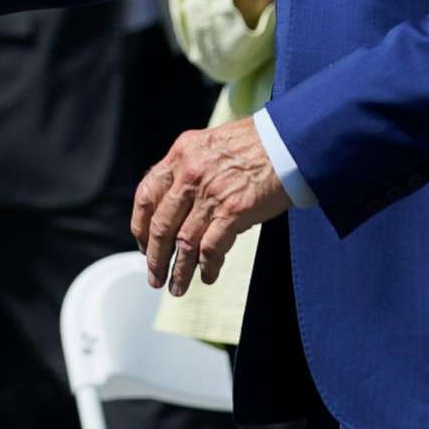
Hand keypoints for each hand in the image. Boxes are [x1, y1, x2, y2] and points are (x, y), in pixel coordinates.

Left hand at [133, 119, 289, 297]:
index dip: (140, 226)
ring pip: (184, 243)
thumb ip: (189, 168)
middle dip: (155, 258)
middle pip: (161, 226)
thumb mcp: (210, 144)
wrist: (288, 142)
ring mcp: (211, 194)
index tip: (143, 246)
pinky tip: (207, 277)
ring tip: (177, 287)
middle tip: (155, 277)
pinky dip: (207, 267)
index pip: (146, 195)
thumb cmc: (255, 143)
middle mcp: (190, 174)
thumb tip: (174, 202)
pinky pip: (211, 248)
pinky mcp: (234, 211)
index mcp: (181, 155)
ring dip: (179, 270)